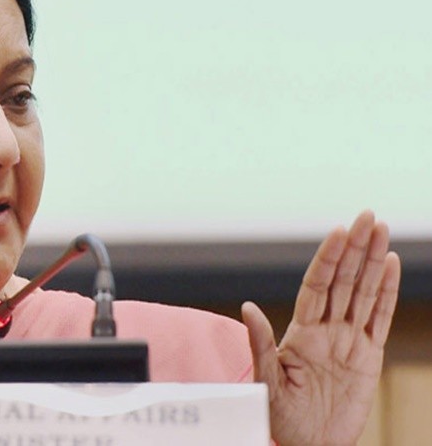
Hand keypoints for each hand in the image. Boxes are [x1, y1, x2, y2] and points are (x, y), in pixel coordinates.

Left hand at [242, 210, 400, 445]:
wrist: (310, 445)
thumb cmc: (281, 417)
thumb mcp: (266, 380)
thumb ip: (260, 343)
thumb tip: (247, 306)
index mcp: (300, 331)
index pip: (317, 285)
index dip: (328, 258)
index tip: (339, 232)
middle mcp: (326, 329)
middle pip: (344, 280)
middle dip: (355, 248)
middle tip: (366, 215)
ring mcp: (349, 340)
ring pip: (364, 291)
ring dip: (373, 261)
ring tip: (380, 230)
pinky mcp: (368, 356)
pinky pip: (380, 317)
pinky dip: (388, 291)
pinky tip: (391, 264)